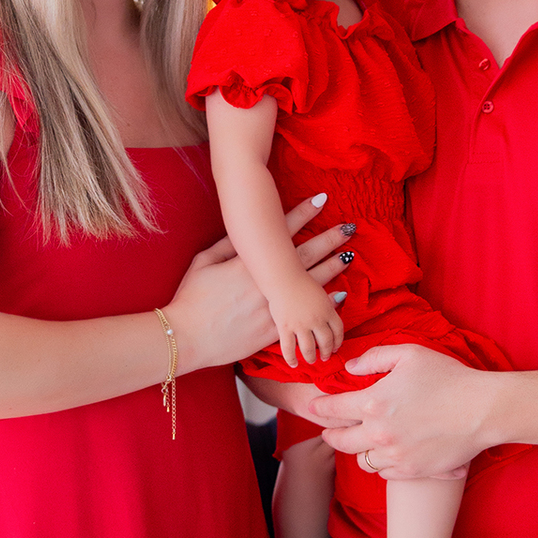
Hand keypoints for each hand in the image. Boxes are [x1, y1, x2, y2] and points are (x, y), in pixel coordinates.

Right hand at [168, 197, 347, 373]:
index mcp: (249, 262)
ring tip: (349, 255)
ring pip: (310, 283)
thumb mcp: (204, 262)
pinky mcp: (275, 329)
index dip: (303, 213)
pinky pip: (305, 313)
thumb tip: (244, 229)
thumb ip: (226, 245)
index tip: (322, 200)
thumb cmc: (191, 299)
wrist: (188, 338)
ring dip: (332, 267)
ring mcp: (273, 306)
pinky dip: (322, 304)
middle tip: (349, 227)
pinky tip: (339, 295)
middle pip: (304, 255)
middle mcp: (266, 282)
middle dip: (328, 239)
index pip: (281, 230)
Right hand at [269, 277, 344, 366]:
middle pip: (326, 342)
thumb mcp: (320, 291)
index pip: (338, 330)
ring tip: (311, 361)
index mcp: (327, 310)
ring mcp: (300, 325)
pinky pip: (289, 348)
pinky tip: (293, 363)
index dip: (338, 341)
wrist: (282, 278)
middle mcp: (316, 320)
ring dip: (311, 357)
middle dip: (326, 352)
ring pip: (309, 348)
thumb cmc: (301, 282)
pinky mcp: (285, 328)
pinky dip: (291, 358)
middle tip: (325, 358)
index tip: (335, 347)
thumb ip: (329, 300)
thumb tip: (342, 296)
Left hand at [307, 344, 498, 478]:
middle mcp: (378, 434)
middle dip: (330, 435)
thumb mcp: (410, 354)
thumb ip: (374, 358)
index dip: (319, 407)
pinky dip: (381, 465)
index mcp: (373, 403)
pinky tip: (386, 455)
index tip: (313, 407)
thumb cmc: (448, 377)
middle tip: (328, 432)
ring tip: (361, 443)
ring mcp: (394, 456)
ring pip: (361, 461)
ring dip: (357, 451)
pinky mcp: (411, 471)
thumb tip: (351, 368)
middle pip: (340, 441)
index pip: (333, 409)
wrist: (482, 411)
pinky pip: (384, 473)